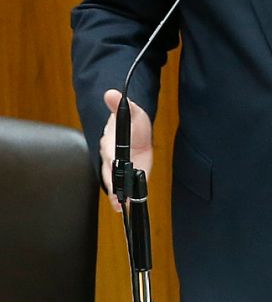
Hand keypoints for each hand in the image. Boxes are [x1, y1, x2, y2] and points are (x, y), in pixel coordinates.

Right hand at [99, 90, 153, 211]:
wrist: (132, 130)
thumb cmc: (131, 121)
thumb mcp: (131, 111)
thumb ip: (121, 105)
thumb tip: (111, 93)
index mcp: (111, 142)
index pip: (110, 151)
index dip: (112, 158)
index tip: (114, 163)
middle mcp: (110, 157)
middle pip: (109, 171)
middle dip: (113, 183)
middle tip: (118, 196)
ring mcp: (116, 167)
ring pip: (112, 182)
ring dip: (116, 194)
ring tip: (119, 207)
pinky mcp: (124, 174)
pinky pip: (121, 186)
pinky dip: (121, 198)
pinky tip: (124, 208)